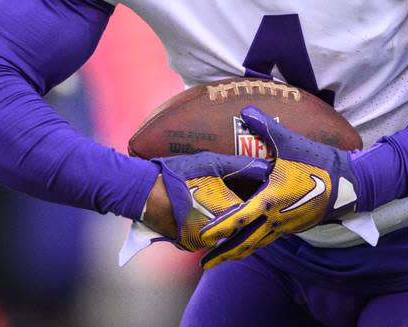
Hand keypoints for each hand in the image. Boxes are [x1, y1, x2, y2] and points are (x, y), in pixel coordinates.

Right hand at [146, 152, 268, 251]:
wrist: (142, 192)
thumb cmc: (178, 174)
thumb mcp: (210, 163)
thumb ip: (239, 166)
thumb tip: (265, 166)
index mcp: (226, 212)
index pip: (252, 210)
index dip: (256, 200)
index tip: (257, 191)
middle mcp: (216, 232)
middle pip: (238, 225)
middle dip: (241, 213)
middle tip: (238, 197)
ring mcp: (200, 242)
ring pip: (222, 233)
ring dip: (224, 222)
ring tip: (220, 204)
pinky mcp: (188, 245)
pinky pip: (206, 238)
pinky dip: (208, 228)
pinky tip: (204, 213)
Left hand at [199, 106, 359, 268]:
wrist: (350, 184)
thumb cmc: (319, 163)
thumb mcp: (291, 143)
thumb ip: (266, 128)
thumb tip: (245, 110)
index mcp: (271, 200)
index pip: (240, 218)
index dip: (221, 226)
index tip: (204, 236)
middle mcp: (276, 219)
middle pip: (246, 242)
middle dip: (224, 253)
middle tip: (205, 265)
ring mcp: (286, 226)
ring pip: (258, 243)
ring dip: (238, 251)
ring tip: (221, 259)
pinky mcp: (294, 226)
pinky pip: (269, 238)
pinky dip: (254, 243)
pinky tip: (246, 241)